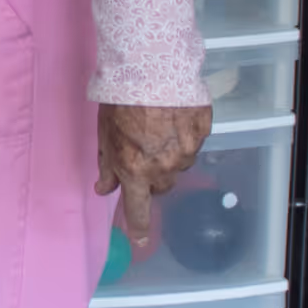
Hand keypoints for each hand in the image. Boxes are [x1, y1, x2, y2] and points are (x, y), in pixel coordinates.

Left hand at [96, 101, 213, 237]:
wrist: (151, 67)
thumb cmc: (120, 100)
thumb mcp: (105, 133)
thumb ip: (107, 164)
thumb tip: (104, 188)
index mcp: (135, 170)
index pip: (138, 209)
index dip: (138, 227)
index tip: (139, 240)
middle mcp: (163, 166)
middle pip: (161, 185)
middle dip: (153, 176)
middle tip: (144, 155)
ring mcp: (187, 150)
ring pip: (180, 165)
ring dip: (170, 156)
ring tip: (160, 129)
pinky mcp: (203, 132)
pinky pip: (194, 143)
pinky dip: (185, 137)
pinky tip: (175, 118)